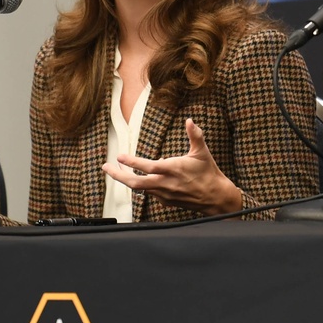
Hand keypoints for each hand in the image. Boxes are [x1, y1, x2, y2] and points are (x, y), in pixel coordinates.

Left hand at [101, 118, 241, 215]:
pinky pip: (149, 193)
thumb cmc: (209, 173)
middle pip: (136, 183)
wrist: (216, 198)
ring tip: (116, 170)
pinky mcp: (165, 201)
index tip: (119, 157)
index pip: (148, 167)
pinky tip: (140, 178)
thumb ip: (195, 136)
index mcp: (173, 170)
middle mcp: (166, 184)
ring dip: (126, 179)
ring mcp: (164, 194)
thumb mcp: (202, 153)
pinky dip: (142, 185)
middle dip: (118, 175)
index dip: (132, 162)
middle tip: (105, 167)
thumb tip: (190, 121)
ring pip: (140, 188)